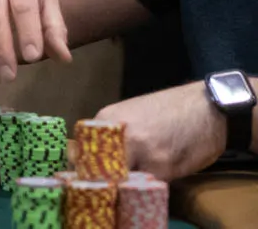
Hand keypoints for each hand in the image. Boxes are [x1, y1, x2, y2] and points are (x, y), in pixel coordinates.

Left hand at [94, 82, 226, 179]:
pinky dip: (151, 185)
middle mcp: (118, 136)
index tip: (92, 180)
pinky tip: (159, 175)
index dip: (87, 171)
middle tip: (114, 185)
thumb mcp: (131, 115)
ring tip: (139, 178)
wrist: (207, 105)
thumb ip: (112, 135)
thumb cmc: (169, 109)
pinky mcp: (162, 167)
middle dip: (107, 182)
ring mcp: (140, 152)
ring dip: (130, 185)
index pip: (83, 155)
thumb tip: (92, 158)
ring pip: (124, 181)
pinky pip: (148, 185)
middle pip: (99, 172)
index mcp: (106, 121)